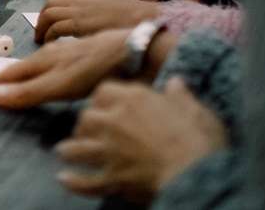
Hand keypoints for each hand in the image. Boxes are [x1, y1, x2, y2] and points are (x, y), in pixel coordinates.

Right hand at [0, 29, 129, 107]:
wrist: (138, 50)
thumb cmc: (99, 69)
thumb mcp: (61, 85)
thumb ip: (28, 91)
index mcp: (45, 61)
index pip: (13, 73)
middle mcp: (55, 53)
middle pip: (25, 65)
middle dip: (6, 75)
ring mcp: (73, 50)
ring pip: (42, 59)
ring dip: (27, 68)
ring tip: (20, 74)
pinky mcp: (89, 52)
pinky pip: (60, 58)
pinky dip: (49, 64)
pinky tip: (59, 67)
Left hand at [34, 0, 161, 42]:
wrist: (148, 19)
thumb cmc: (138, 23)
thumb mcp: (115, 15)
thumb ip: (100, 19)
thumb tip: (93, 31)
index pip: (61, 2)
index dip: (51, 15)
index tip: (48, 27)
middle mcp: (82, 2)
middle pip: (50, 6)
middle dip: (41, 20)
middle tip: (39, 35)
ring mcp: (80, 11)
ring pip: (48, 14)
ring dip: (41, 28)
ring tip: (40, 42)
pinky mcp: (81, 23)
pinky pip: (56, 28)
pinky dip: (49, 36)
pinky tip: (51, 47)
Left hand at [54, 78, 227, 200]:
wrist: (197, 173)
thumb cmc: (200, 140)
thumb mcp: (195, 110)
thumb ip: (180, 95)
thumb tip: (176, 82)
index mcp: (133, 100)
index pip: (103, 92)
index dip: (101, 100)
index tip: (104, 107)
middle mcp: (114, 121)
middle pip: (85, 119)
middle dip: (84, 126)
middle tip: (87, 133)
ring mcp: (109, 151)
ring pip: (76, 148)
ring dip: (70, 151)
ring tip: (65, 152)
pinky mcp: (112, 178)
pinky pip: (85, 181)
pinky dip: (73, 182)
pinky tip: (64, 180)